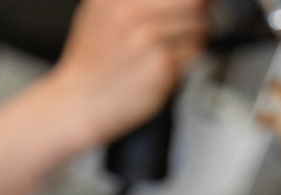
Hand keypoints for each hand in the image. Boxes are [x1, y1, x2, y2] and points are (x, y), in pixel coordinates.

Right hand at [42, 0, 206, 146]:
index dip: (192, 1)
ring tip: (170, 50)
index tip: (194, 5)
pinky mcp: (161, 67)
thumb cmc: (94, 60)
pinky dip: (187, 63)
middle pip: (193, 4)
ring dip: (193, 41)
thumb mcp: (101, 10)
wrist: (81, 99)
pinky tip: (164, 68)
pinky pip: (194, 57)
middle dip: (198, 15)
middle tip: (188, 25)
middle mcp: (130, 13)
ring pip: (199, 31)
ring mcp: (147, 40)